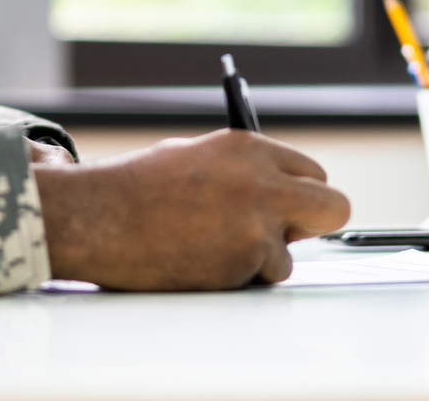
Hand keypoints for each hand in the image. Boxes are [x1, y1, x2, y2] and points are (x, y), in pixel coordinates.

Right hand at [33, 129, 349, 289]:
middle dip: (314, 224)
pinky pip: (258, 278)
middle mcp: (263, 181)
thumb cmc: (132, 190)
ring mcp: (257, 222)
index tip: (286, 209)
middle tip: (285, 236)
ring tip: (208, 250)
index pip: (312, 172)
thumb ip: (241, 173)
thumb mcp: (194, 158)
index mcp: (249, 148)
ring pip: (289, 255)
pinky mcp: (245, 259)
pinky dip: (234, 279)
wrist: (95, 217)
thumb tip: (274, 197)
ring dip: (260, 261)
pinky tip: (196, 263)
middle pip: (333, 207)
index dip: (299, 195)